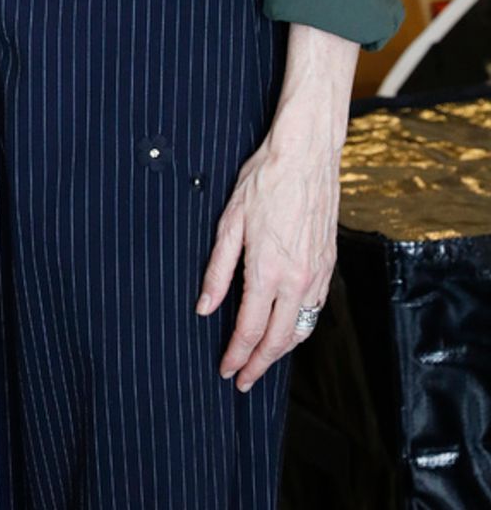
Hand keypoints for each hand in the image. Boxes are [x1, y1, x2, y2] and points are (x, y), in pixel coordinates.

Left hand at [196, 26, 356, 390]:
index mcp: (268, 271)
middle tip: (243, 379)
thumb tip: (205, 306)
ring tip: (262, 359)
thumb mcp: (229, 221)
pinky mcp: (329, 264)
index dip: (236, 355)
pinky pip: (316, 309)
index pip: (250, 329)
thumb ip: (217, 269)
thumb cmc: (264, 180)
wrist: (307, 154)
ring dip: (282, 350)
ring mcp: (318, 274)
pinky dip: (300, 326)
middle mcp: (298, 280)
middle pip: (279, 341)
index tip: (226, 370)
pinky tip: (287, 326)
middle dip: (259, 365)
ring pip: (302, 329)